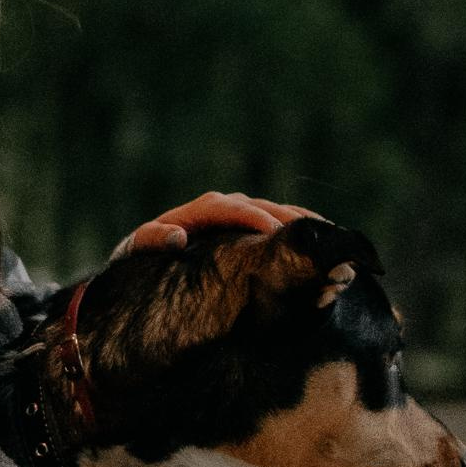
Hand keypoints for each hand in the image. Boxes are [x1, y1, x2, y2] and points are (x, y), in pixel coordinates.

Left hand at [121, 191, 319, 253]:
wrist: (144, 260)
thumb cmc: (140, 256)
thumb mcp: (139, 246)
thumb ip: (153, 238)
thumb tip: (178, 237)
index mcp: (199, 211)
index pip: (232, 208)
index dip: (253, 217)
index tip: (274, 231)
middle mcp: (222, 207)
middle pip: (260, 206)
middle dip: (285, 217)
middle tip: (313, 233)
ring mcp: (237, 216)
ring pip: (272, 211)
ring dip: (298, 220)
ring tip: (326, 232)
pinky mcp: (247, 229)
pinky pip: (275, 223)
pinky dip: (296, 227)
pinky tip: (319, 237)